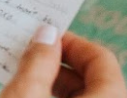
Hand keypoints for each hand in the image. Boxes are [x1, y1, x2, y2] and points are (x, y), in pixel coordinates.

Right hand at [0, 27, 126, 97]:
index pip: (102, 58)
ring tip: (24, 82)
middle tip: (29, 57)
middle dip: (58, 64)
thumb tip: (45, 36)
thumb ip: (37, 62)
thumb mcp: (26, 96)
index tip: (45, 37)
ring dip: (54, 85)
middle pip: (93, 78)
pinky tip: (31, 97)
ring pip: (84, 96)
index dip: (71, 42)